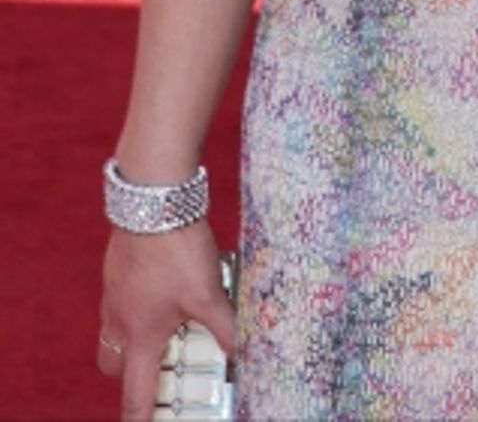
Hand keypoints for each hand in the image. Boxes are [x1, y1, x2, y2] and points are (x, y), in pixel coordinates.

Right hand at [98, 224, 234, 421]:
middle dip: (130, 375)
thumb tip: (242, 353)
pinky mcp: (116, 268)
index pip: (135, 394)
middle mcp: (120, 319)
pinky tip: (161, 285)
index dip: (140, 418)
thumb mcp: (208, 294)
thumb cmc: (177, 251)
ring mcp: (114, 292)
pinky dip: (135, 304)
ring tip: (164, 324)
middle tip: (159, 368)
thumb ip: (224, 327)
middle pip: (113, 366)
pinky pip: (119, 299)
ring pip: (113, 331)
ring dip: (132, 337)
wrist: (153, 201)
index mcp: (141, 336)